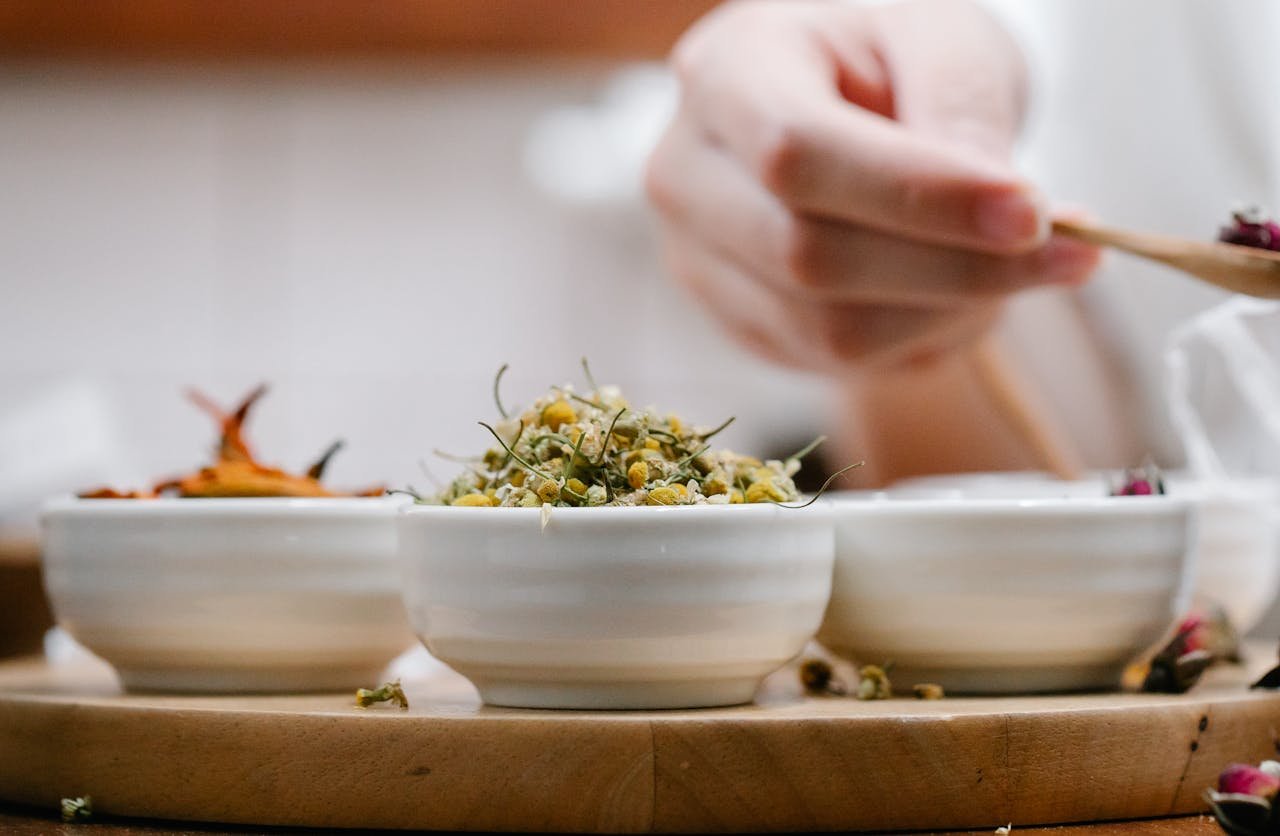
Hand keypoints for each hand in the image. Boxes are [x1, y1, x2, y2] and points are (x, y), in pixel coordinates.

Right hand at [646, 0, 1099, 371]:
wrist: (830, 94)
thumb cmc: (886, 52)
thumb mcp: (941, 36)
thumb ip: (966, 108)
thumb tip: (1007, 219)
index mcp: (724, 73)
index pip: (800, 155)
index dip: (919, 199)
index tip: (1036, 215)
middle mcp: (685, 174)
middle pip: (810, 258)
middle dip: (957, 269)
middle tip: (1071, 252)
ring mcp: (696, 258)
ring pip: (826, 330)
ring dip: (946, 314)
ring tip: (1013, 266)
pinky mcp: (732, 318)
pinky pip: (831, 361)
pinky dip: (918, 337)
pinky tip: (955, 290)